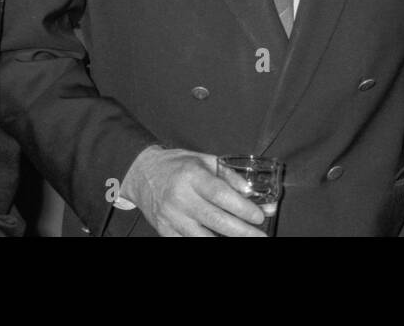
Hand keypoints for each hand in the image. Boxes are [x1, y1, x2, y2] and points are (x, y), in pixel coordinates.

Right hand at [120, 147, 269, 236]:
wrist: (142, 173)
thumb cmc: (179, 166)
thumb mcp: (205, 161)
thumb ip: (230, 177)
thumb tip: (254, 195)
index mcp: (192, 176)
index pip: (220, 194)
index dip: (242, 208)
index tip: (259, 216)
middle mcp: (180, 197)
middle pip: (216, 220)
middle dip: (242, 231)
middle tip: (261, 235)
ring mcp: (171, 216)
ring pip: (203, 237)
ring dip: (227, 241)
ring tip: (246, 239)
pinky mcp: (164, 230)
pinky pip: (189, 242)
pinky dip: (207, 242)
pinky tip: (221, 240)